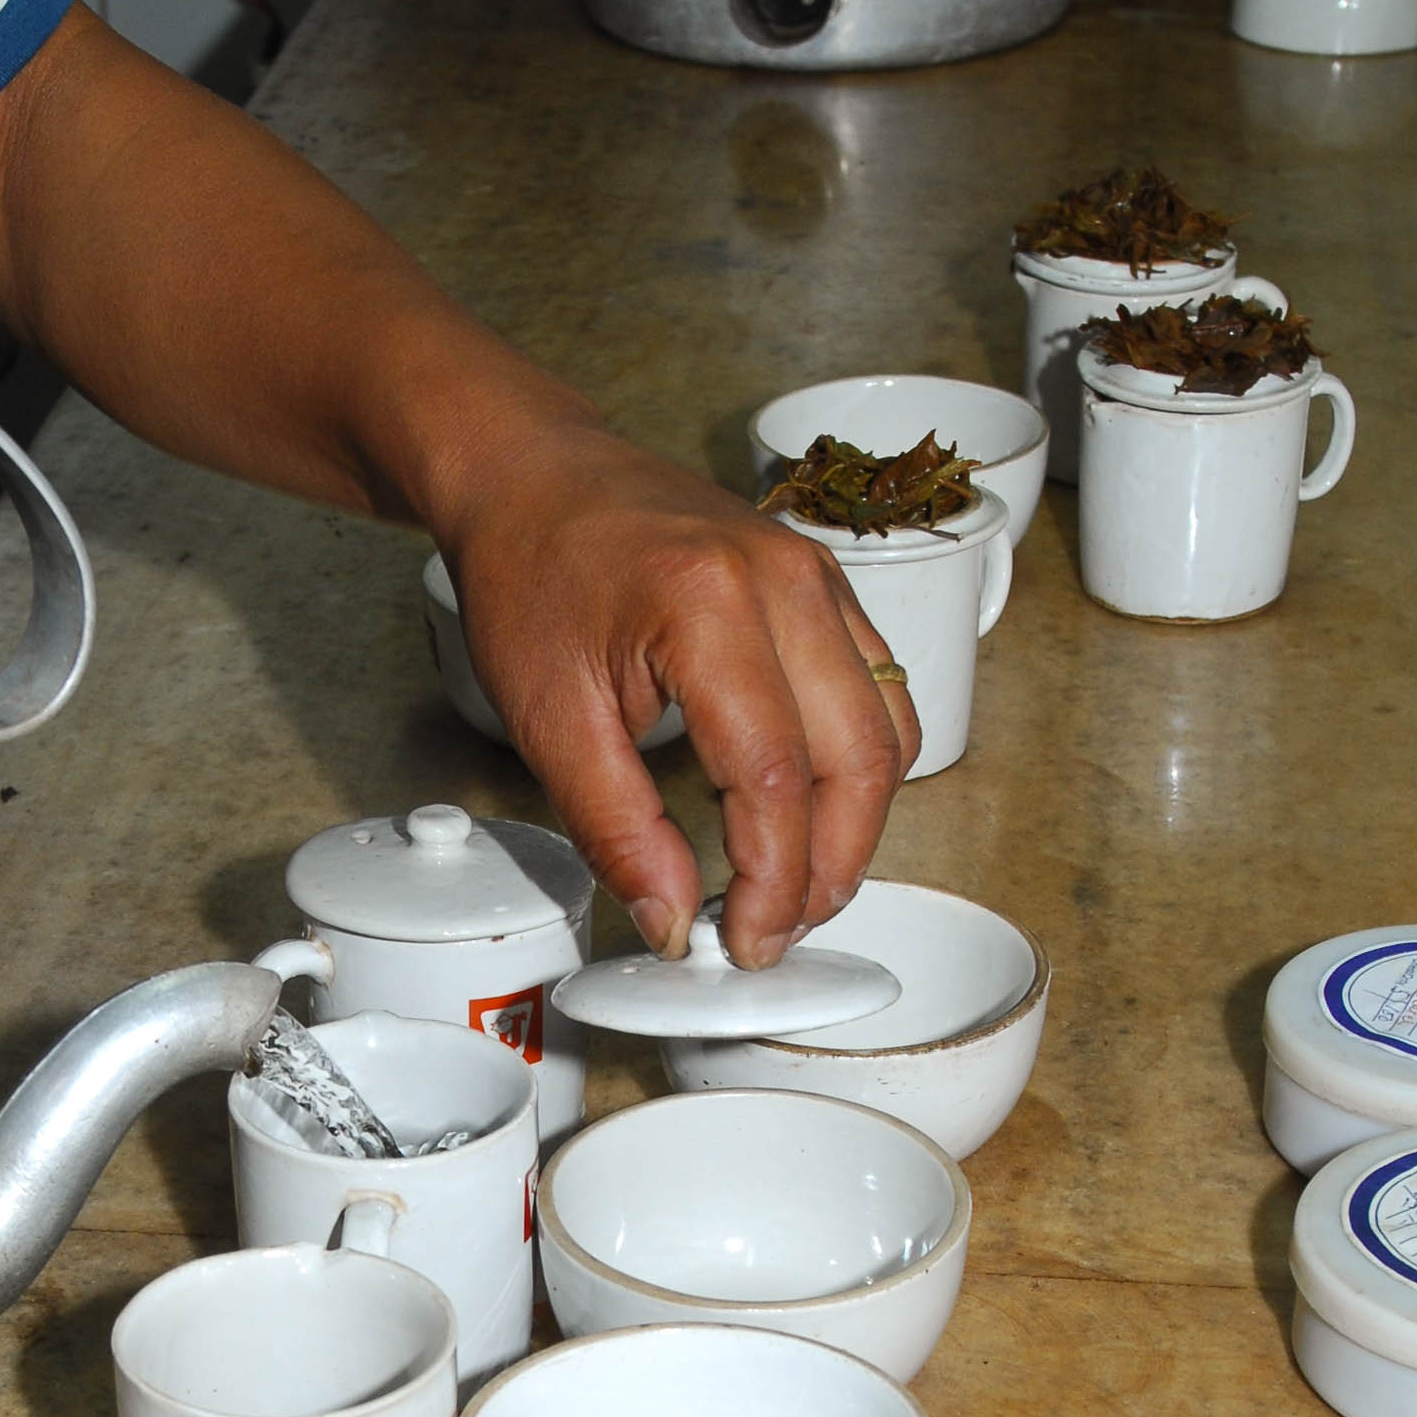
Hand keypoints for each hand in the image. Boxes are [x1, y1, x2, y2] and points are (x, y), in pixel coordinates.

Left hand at [441, 422, 919, 968]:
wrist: (530, 474)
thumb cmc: (528, 573)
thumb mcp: (548, 718)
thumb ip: (616, 829)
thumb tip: (672, 920)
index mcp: (707, 607)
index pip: (774, 776)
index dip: (771, 880)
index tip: (742, 942)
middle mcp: (784, 581)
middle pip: (858, 758)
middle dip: (830, 867)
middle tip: (777, 931)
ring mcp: (815, 573)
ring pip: (888, 728)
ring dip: (858, 823)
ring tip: (796, 887)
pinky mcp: (823, 580)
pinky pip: (878, 687)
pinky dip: (861, 764)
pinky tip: (812, 811)